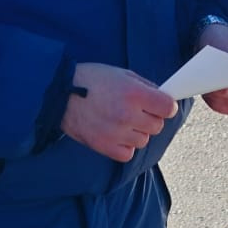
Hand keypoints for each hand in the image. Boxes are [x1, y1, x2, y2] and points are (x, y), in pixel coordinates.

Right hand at [60, 62, 177, 161]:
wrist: (60, 94)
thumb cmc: (92, 79)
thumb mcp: (123, 74)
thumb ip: (145, 87)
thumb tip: (163, 98)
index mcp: (134, 94)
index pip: (167, 108)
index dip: (167, 106)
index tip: (162, 105)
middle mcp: (127, 115)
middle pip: (157, 125)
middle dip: (151, 117)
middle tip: (137, 110)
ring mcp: (116, 133)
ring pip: (144, 140)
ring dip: (138, 132)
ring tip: (123, 121)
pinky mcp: (104, 147)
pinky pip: (128, 154)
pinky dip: (126, 146)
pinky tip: (117, 134)